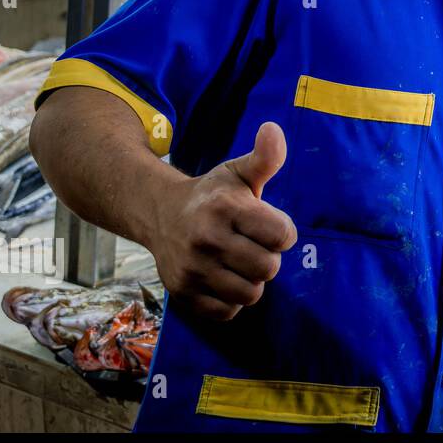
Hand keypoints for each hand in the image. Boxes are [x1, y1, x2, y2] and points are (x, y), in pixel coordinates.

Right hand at [151, 122, 297, 320]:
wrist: (159, 213)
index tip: (268, 225)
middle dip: (268, 258)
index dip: (282, 232)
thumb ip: (265, 157)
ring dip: (251, 280)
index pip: (283, 235)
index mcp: (225, 207)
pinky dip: (231, 301)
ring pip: (250, 294)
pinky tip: (223, 278)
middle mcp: (205, 239)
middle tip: (252, 245)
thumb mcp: (238, 172)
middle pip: (269, 268)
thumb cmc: (212, 194)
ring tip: (239, 262)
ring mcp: (191, 269)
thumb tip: (273, 129)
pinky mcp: (182, 293)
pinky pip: (227, 312)